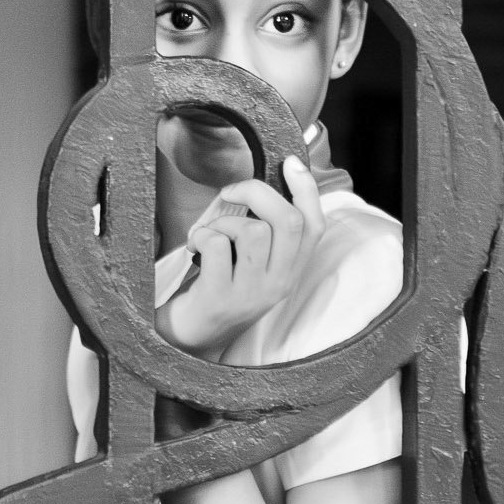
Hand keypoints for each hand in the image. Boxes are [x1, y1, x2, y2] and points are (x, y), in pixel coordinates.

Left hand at [157, 157, 324, 355]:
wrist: (189, 339)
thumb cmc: (218, 290)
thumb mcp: (252, 264)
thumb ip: (265, 233)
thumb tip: (261, 186)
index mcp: (289, 272)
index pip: (314, 225)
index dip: (307, 190)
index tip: (289, 164)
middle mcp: (278, 284)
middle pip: (288, 221)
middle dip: (257, 192)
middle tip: (231, 192)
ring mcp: (250, 293)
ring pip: (254, 231)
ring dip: (224, 221)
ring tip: (210, 235)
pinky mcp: (220, 298)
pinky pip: (217, 245)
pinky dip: (201, 236)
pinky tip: (195, 248)